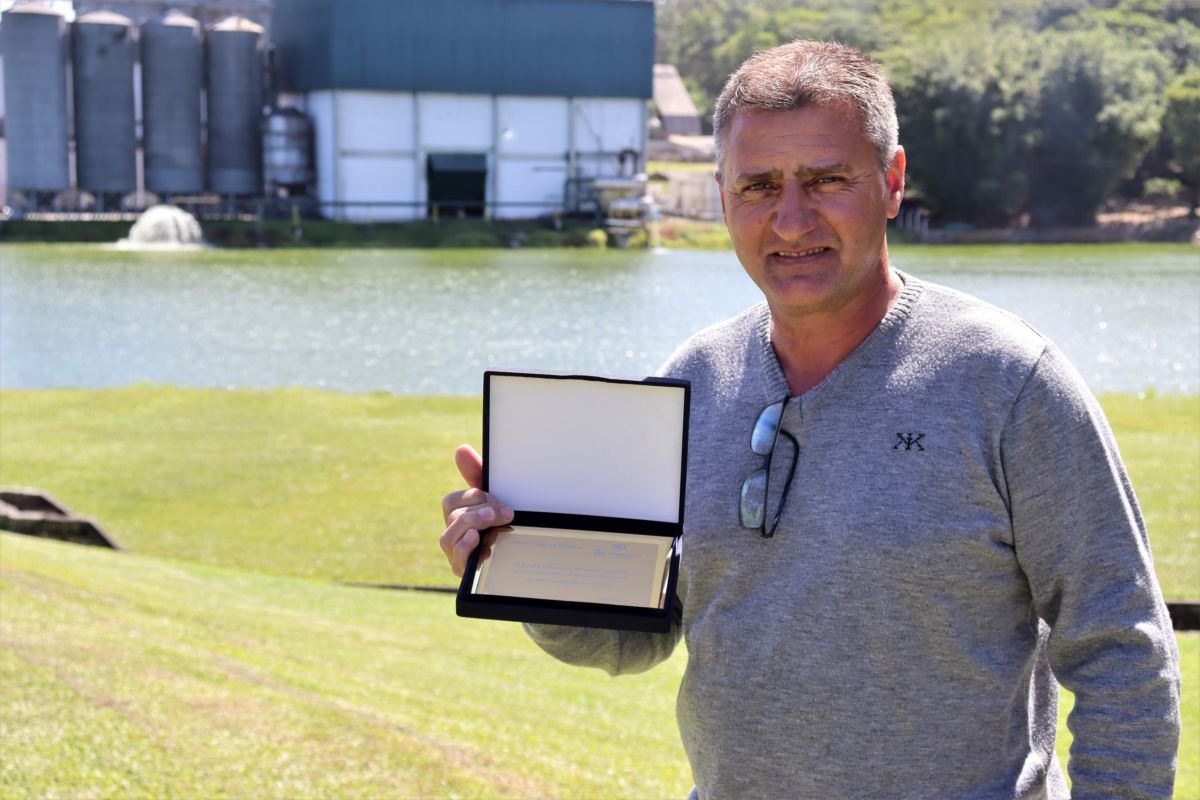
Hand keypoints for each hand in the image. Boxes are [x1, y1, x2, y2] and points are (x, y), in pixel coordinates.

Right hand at [439, 444, 513, 576]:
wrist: (524, 558)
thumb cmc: (503, 523)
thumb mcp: (496, 498)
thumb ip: (478, 474)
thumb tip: (461, 449)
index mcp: (458, 515)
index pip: (452, 501)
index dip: (473, 497)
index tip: (498, 501)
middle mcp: (453, 534)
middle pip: (452, 517)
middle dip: (478, 511)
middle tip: (504, 513)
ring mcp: (456, 554)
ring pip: (447, 538)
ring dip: (470, 526)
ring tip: (490, 522)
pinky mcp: (464, 571)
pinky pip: (456, 560)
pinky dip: (466, 548)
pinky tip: (482, 542)